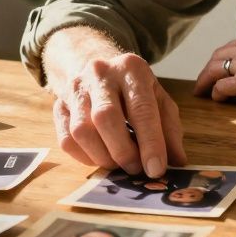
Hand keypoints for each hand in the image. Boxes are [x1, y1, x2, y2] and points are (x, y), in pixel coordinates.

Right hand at [49, 48, 187, 177]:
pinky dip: (85, 157)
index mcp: (131, 68)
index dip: (150, 143)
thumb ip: (169, 129)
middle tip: (137, 169)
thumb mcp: (158, 99)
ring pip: (82, 131)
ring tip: (119, 164)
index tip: (156, 169)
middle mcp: (100, 74)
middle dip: (123, 151)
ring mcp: (75, 89)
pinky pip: (66, 140)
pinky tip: (101, 157)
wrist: (96, 66)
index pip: (141, 109)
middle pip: (106, 118)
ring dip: (103, 157)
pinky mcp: (58, 106)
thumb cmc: (132, 88)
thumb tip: (177, 162)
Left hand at [193, 29, 235, 107]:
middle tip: (202, 82)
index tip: (217, 68)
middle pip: (218, 55)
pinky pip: (222, 87)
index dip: (221, 59)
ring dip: (206, 82)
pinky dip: (216, 94)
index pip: (232, 46)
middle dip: (208, 69)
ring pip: (215, 70)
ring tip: (201, 92)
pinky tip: (217, 100)